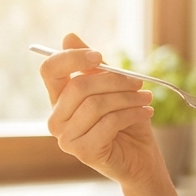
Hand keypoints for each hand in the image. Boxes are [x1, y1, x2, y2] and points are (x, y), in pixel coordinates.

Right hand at [38, 32, 165, 187]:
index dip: (72, 58)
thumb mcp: (112, 88)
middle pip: (78, 85)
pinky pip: (108, 123)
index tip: (99, 56)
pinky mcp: (83, 152)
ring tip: (145, 98)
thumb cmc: (126, 122)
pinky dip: (131, 114)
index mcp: (59, 100)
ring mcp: (67, 138)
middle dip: (114, 80)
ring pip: (96, 104)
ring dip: (127, 98)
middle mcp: (56, 119)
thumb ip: (92, 66)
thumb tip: (68, 36)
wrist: (141, 159)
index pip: (49, 70)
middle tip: (138, 82)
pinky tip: (145, 113)